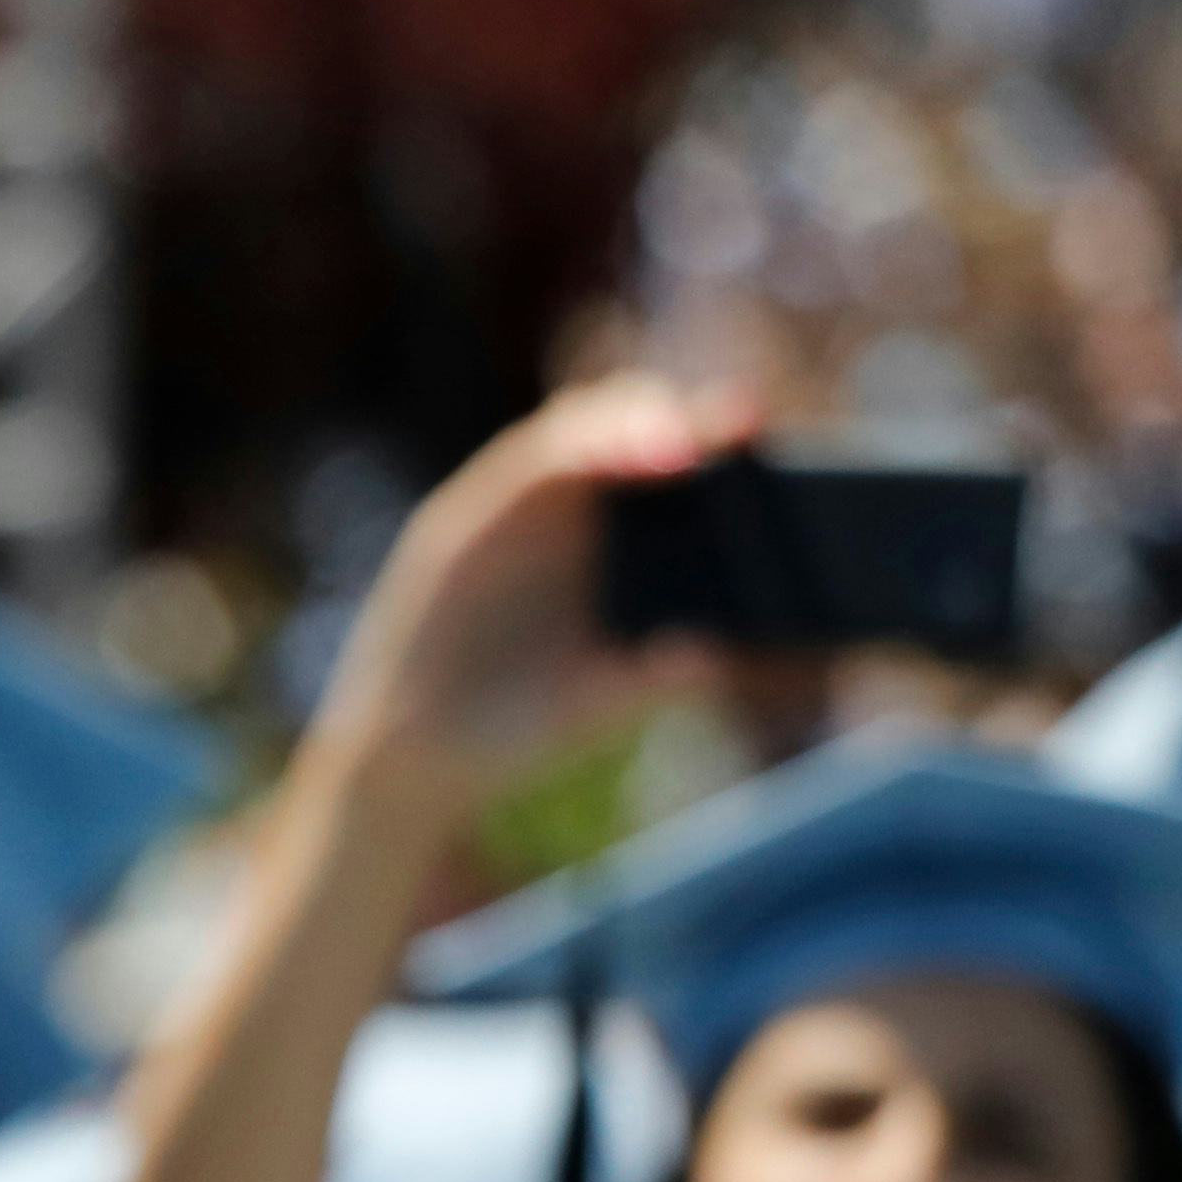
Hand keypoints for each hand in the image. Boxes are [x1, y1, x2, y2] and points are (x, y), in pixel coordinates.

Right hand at [304, 373, 746, 820]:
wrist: (418, 762)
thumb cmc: (519, 728)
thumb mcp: (597, 706)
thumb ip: (649, 680)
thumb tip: (712, 658)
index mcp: (622, 546)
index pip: (679, 468)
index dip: (723, 444)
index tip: (764, 438)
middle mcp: (571, 514)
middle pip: (633, 429)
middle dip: (685, 418)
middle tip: (737, 423)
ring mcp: (510, 514)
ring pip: (573, 431)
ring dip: (626, 425)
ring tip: (677, 447)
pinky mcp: (456, 525)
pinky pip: (512, 471)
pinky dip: (557, 455)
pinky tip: (590, 459)